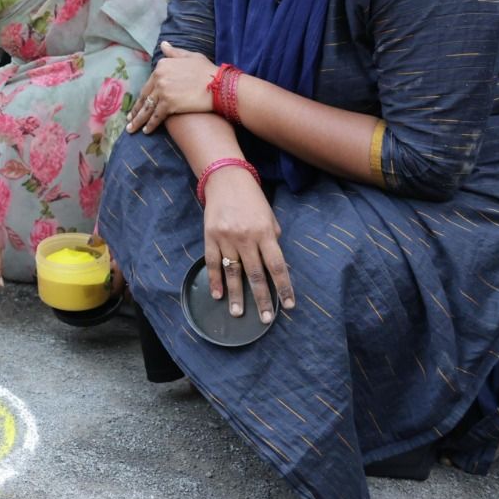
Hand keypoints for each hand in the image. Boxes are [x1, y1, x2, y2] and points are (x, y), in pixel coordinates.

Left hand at [128, 42, 219, 132]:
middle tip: (129, 119)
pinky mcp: (168, 104)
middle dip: (136, 110)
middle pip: (145, 97)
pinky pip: (156, 116)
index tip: (139, 104)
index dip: (143, 96)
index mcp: (162, 65)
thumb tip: (162, 45)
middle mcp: (159, 77)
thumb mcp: (190, 56)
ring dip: (138, 120)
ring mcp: (162, 91)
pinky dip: (150, 125)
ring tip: (131, 129)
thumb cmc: (207, 71)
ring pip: (147, 108)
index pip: (149, 84)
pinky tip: (146, 131)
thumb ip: (173, 53)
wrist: (219, 85)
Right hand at [201, 168, 293, 321]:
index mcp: (266, 233)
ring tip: (238, 313)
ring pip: (233, 272)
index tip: (288, 306)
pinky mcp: (210, 236)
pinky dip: (214, 280)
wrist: (226, 178)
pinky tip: (216, 295)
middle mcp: (247, 238)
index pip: (277, 267)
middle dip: (261, 299)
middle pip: (256, 274)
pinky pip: (213, 262)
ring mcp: (226, 237)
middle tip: (265, 319)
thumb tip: (271, 263)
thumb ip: (271, 240)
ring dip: (236, 295)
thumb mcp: (270, 217)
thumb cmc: (252, 199)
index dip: (283, 288)